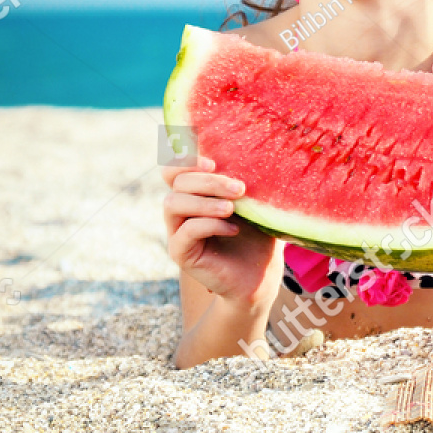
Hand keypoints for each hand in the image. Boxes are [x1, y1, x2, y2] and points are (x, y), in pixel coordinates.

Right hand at [161, 156, 282, 309]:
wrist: (260, 277)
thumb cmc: (258, 236)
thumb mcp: (254, 204)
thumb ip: (246, 182)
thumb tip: (255, 155)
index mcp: (195, 194)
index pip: (174, 170)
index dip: (184, 159)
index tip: (213, 161)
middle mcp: (181, 211)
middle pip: (176, 183)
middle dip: (208, 180)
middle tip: (239, 188)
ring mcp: (177, 232)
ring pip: (172, 203)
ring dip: (205, 201)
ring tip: (232, 208)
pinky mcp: (181, 253)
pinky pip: (186, 231)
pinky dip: (209, 225)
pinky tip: (233, 230)